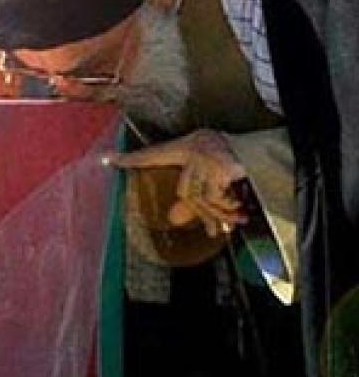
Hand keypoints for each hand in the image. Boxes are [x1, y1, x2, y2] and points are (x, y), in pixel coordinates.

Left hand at [111, 129, 249, 236]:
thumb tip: (174, 219)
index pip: (152, 154)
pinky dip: (229, 206)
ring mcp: (206, 156)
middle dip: (203, 213)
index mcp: (187, 146)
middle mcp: (194, 148)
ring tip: (236, 219)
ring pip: (201, 198)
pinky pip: (216, 197)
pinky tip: (242, 207)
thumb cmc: (238, 164)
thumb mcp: (213, 178)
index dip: (131, 159)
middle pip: (185, 192)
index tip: (107, 160)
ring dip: (220, 212)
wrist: (268, 154)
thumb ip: (194, 197)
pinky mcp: (220, 166)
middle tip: (216, 230)